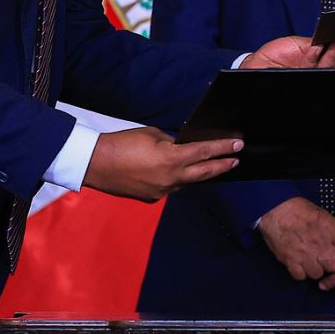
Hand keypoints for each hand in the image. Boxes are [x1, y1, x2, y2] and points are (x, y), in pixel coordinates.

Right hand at [82, 126, 239, 200]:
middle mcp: (171, 178)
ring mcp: (162, 191)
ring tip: (210, 165)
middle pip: (204, 173)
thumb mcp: (152, 135)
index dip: (223, 148)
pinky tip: (176, 172)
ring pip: (187, 181)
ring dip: (198, 173)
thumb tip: (183, 147)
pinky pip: (171, 187)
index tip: (238, 146)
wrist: (96, 163)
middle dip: (222, 165)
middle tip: (235, 160)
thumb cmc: (122, 144)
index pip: (205, 152)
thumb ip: (172, 142)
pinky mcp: (152, 198)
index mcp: (172, 159)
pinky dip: (176, 179)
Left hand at [243, 35, 334, 68]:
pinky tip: (325, 47)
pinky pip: (314, 64)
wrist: (256, 68)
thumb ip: (317, 43)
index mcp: (318, 60)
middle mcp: (316, 68)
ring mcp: (310, 73)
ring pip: (332, 65)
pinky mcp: (303, 75)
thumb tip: (332, 37)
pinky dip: (320, 54)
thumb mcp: (299, 44)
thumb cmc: (274, 57)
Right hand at [257, 197, 334, 285]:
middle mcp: (319, 243)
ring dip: (315, 269)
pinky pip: (301, 276)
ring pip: (317, 274)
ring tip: (310, 258)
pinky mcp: (290, 260)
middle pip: (334, 266)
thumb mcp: (324, 216)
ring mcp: (305, 253)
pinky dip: (301, 272)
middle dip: (331, 264)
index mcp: (330, 229)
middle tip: (324, 256)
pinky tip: (299, 262)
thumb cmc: (300, 210)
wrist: (276, 209)